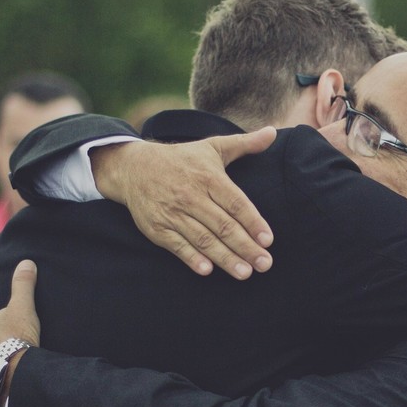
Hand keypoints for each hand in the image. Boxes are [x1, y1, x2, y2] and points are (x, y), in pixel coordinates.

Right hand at [93, 127, 276, 279]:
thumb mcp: (212, 147)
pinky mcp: (157, 228)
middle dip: (245, 247)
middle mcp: (191, 195)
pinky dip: (191, 258)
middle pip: (223, 225)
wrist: (134, 168)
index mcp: (208, 177)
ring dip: (225, 258)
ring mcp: (173, 213)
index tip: (268, 239)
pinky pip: (177, 246)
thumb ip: (244, 144)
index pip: (235, 203)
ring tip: (245, 273)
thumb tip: (272, 132)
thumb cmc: (182, 159)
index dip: (252, 222)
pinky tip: (207, 270)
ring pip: (203, 239)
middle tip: (265, 264)